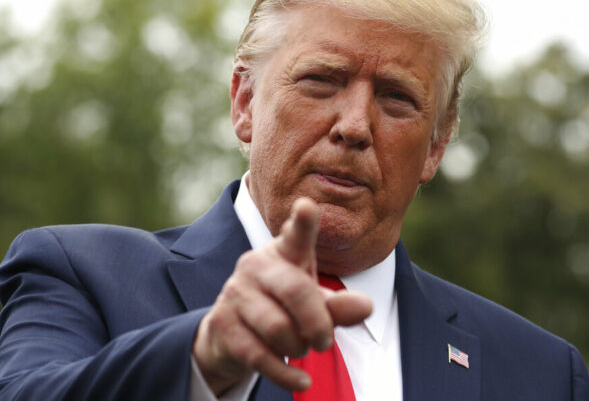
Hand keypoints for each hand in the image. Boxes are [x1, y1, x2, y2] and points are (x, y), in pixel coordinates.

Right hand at [193, 197, 372, 394]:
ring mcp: (236, 294)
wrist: (228, 333)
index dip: (303, 222)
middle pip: (296, 292)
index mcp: (284, 253)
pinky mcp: (222, 325)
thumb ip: (340, 306)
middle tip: (326, 342)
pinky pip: (259, 355)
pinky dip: (286, 374)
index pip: (296, 235)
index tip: (307, 206)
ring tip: (300, 349)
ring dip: (298, 348)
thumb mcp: (314, 304)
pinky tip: (301, 382)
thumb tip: (366, 306)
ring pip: (278, 328)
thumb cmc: (281, 307)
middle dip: (319, 324)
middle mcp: (256, 266)